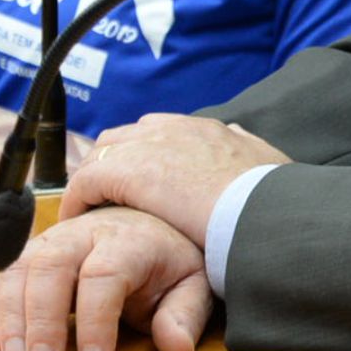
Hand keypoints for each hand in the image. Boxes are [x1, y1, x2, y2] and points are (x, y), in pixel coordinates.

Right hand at [0, 205, 212, 350]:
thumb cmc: (168, 262)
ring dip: (11, 317)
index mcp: (128, 240)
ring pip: (19, 270)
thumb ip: (185, 314)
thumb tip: (176, 346)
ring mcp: (51, 243)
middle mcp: (83, 235)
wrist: (145, 223)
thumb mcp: (191, 285)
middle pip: (51, 266)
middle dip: (42, 317)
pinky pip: (0, 281)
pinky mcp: (29, 258)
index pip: (104, 274)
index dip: (97, 319)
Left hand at [55, 113, 287, 246]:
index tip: (138, 182)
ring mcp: (146, 146)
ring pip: (100, 156)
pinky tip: (78, 222)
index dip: (142, 157)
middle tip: (104, 197)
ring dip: (92, 182)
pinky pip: (86, 182)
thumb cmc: (272, 199)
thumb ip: (249, 149)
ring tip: (88, 210)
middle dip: (110, 165)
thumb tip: (241, 138)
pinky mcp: (126, 171)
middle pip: (122, 139)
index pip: (157, 132)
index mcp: (205, 128)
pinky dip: (79, 200)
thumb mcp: (268, 162)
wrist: (262, 210)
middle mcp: (171, 129)